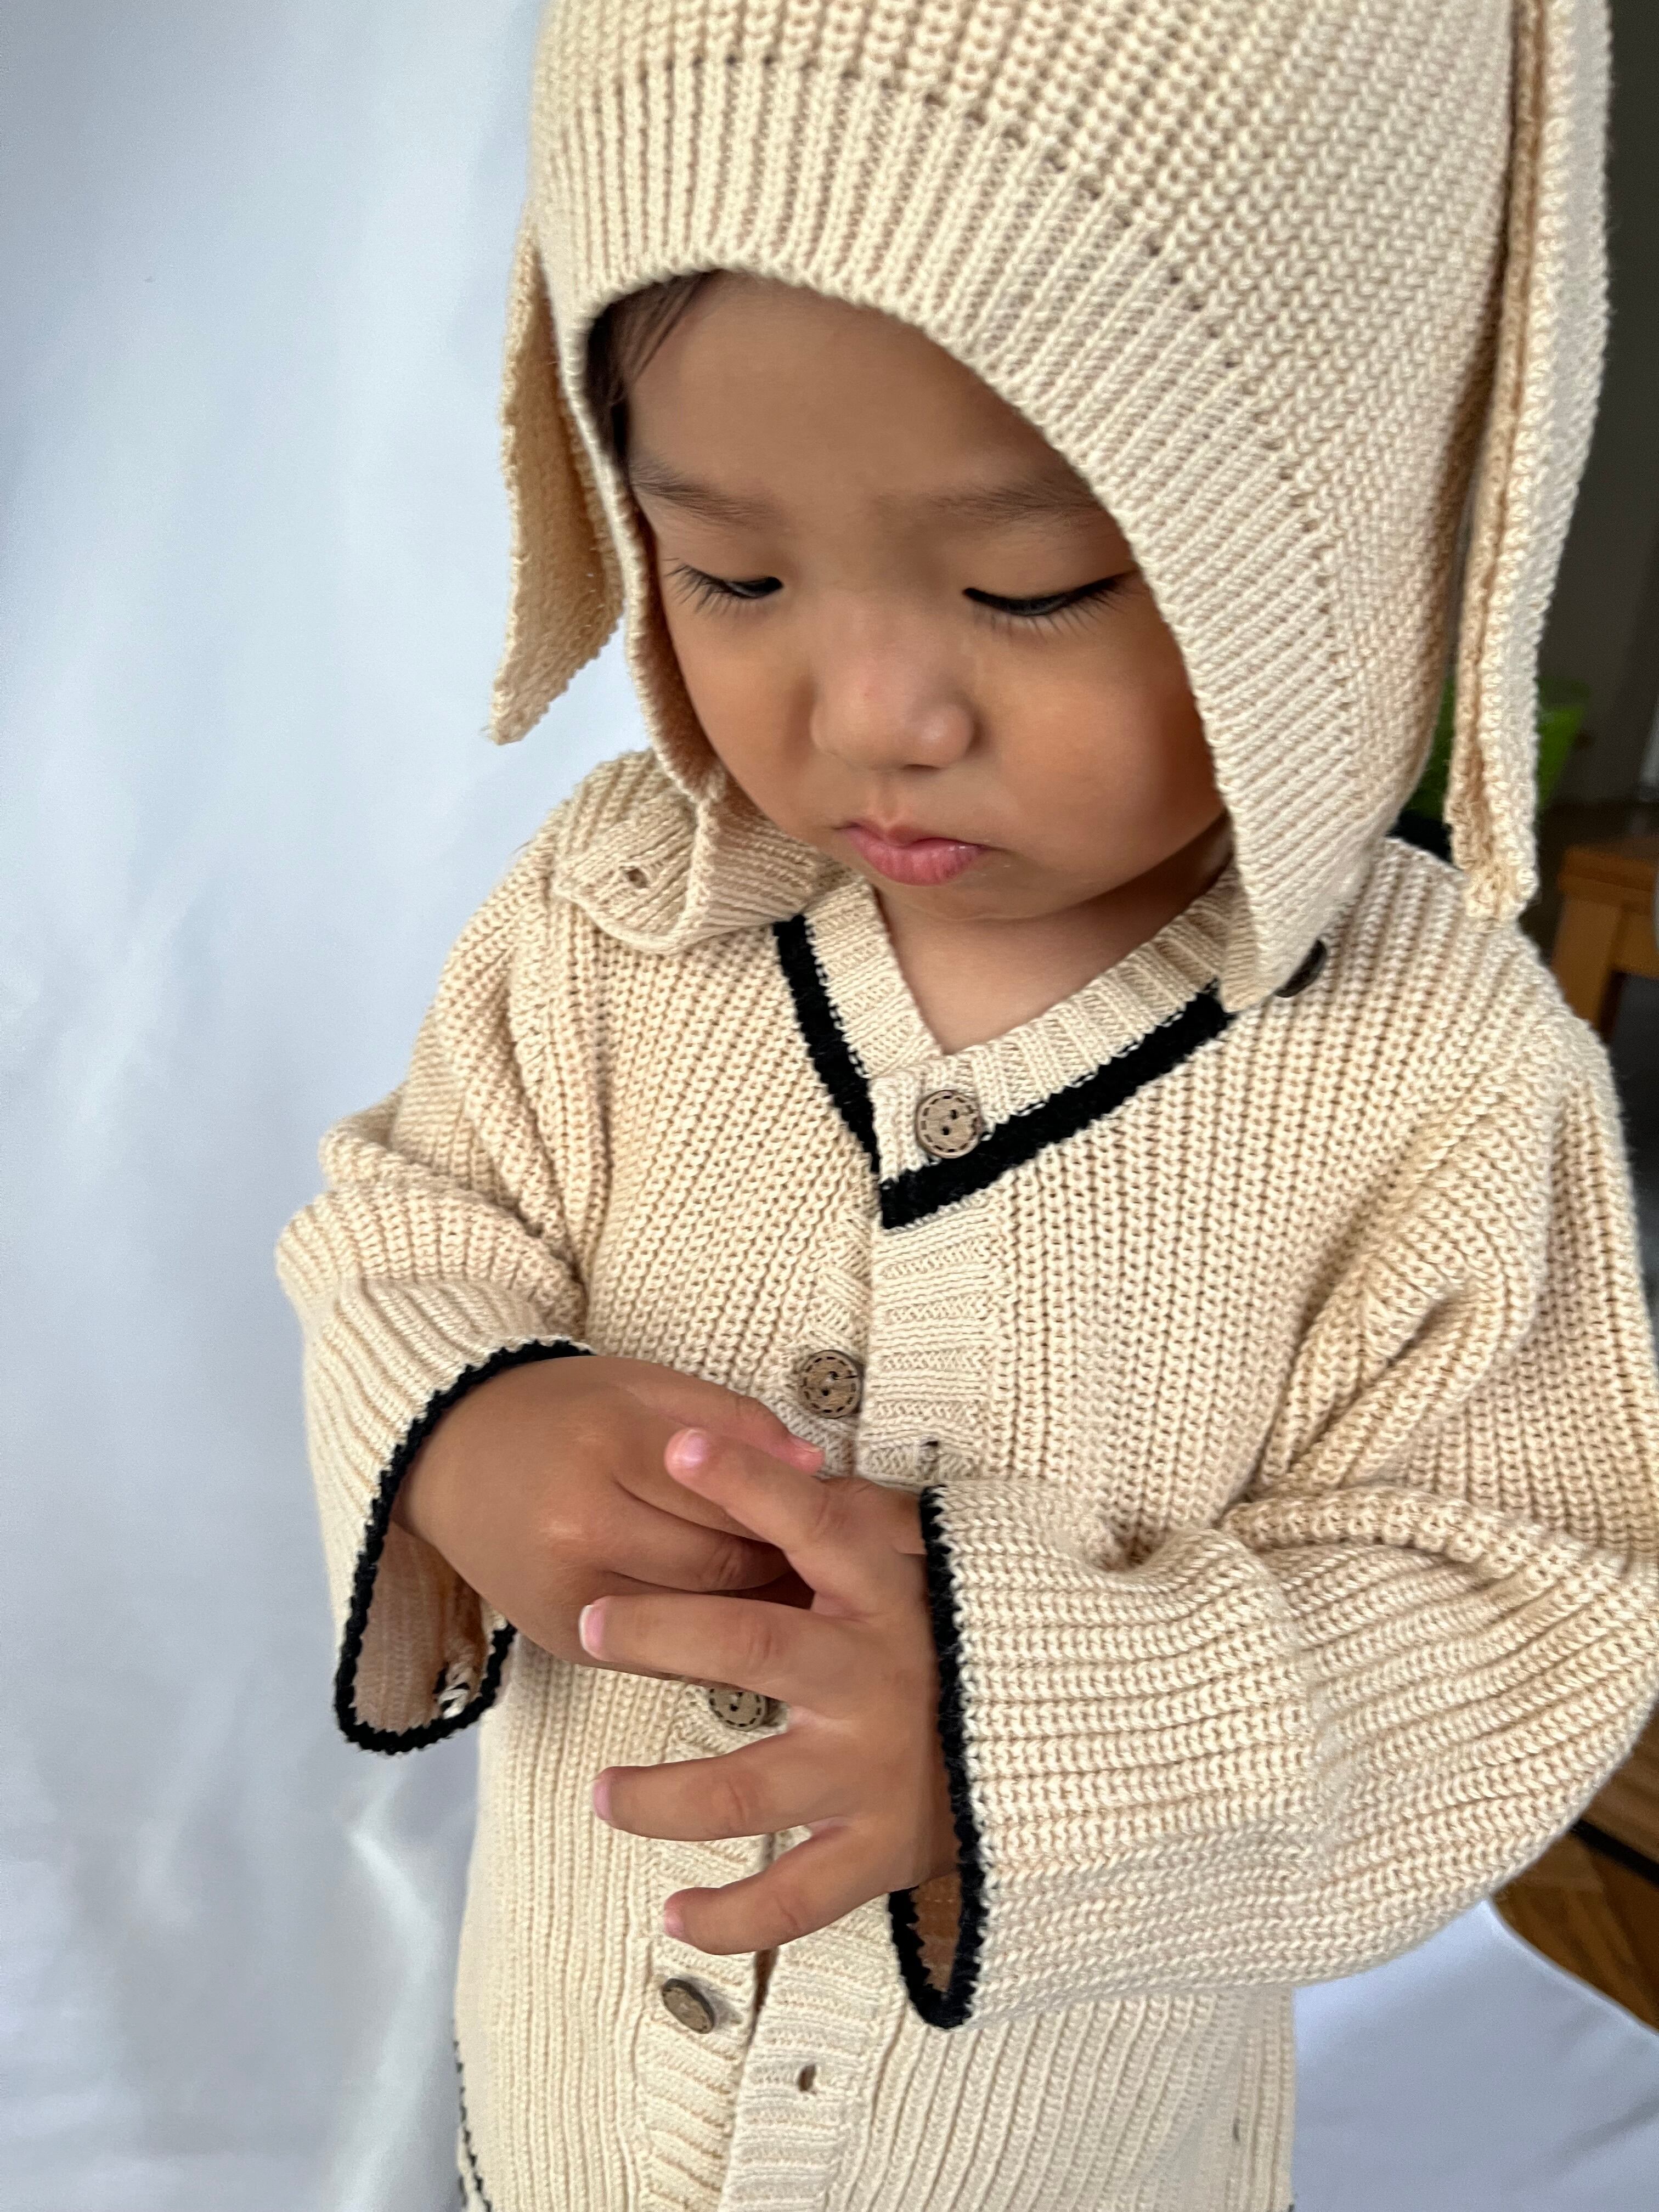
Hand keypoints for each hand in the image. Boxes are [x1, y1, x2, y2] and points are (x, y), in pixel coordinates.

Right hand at [392, 1354, 821, 1664]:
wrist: (450, 1455)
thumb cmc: (562, 1411)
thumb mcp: (646, 1387)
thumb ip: (733, 1420)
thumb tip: (814, 1466)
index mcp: (609, 1447)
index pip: (731, 1497)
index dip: (792, 1512)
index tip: (835, 1518)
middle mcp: (581, 1527)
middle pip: (721, 1564)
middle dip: (784, 1567)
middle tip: (833, 1567)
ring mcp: (568, 1594)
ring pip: (698, 1620)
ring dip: (757, 1612)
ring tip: (804, 1597)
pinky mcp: (560, 1640)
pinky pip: (660, 1657)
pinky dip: (709, 1646)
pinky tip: (741, 1625)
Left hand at [581, 1429, 957, 1953]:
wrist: (1076, 1737)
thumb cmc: (973, 1631)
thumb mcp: (935, 1557)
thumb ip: (862, 1515)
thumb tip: (788, 1458)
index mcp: (887, 1594)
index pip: (811, 1524)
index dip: (747, 1483)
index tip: (679, 1449)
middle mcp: (873, 1680)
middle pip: (752, 1649)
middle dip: (662, 1634)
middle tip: (591, 1621)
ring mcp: (873, 1773)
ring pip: (745, 1789)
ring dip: (662, 1795)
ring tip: (602, 1792)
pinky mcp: (880, 1851)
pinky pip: (793, 1899)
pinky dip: (731, 1917)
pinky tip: (675, 1914)